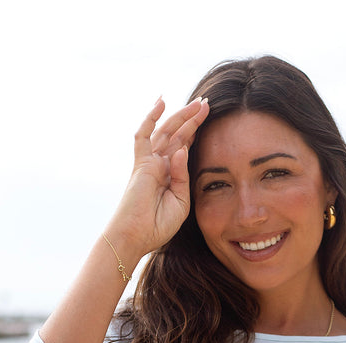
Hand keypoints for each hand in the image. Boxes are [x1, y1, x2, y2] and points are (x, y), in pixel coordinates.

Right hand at [106, 97, 209, 259]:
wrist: (136, 237)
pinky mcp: (141, 163)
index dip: (196, 133)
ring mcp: (150, 163)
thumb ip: (184, 177)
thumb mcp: (181, 202)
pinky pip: (143, 136)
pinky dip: (150, 118)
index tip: (210, 119)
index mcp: (171, 176)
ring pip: (166, 131)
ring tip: (198, 102)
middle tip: (207, 103)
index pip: (184, 148)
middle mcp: (160, 166)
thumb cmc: (157, 226)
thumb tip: (182, 149)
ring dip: (181, 115)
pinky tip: (161, 102)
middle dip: (193, 119)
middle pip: (178, 136)